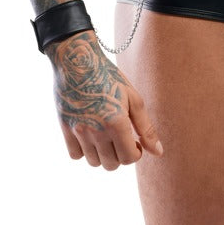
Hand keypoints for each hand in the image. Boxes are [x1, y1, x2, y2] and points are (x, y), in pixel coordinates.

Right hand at [47, 31, 163, 169]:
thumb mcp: (133, 98)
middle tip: (121, 138)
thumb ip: (146, 128)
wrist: (77, 60)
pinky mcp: (65, 128)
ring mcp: (78, 130)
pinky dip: (84, 150)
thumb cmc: (109, 77)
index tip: (135, 142)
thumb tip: (158, 152)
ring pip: (94, 162)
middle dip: (120, 154)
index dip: (135, 153)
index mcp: (116, 122)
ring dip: (103, 154)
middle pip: (111, 164)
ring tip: (106, 136)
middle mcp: (96, 130)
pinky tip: (90, 135)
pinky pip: (75, 155)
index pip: (129, 158)